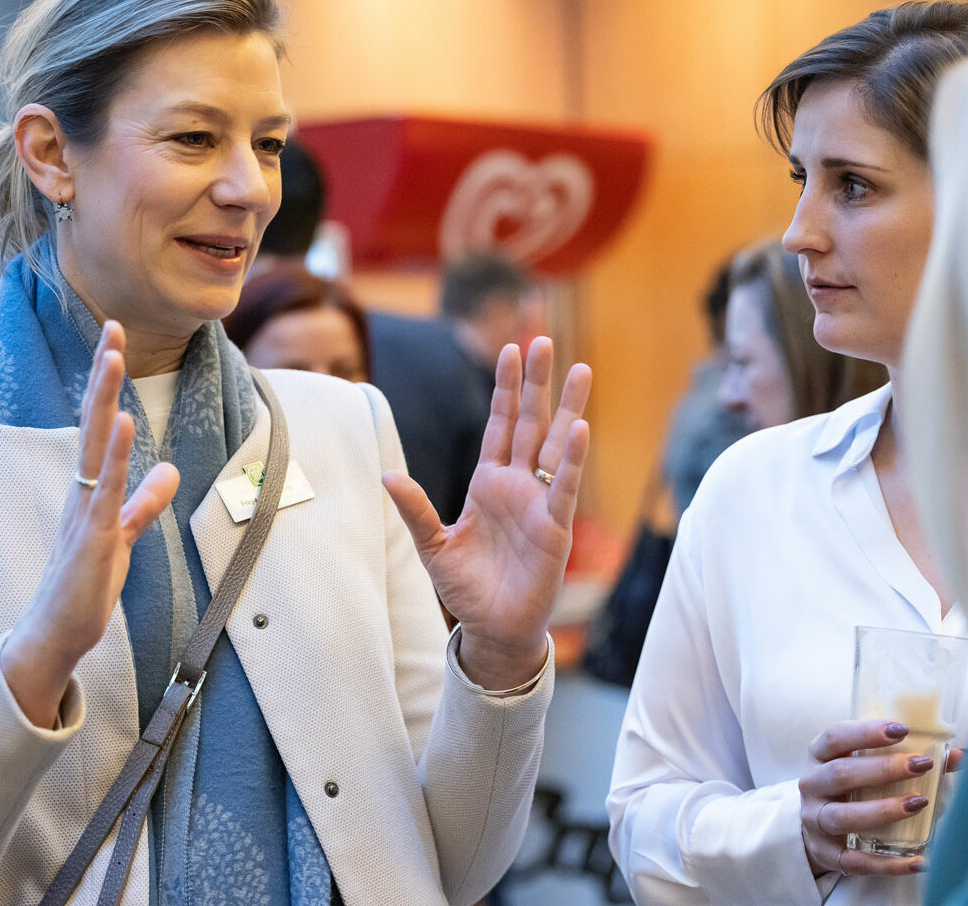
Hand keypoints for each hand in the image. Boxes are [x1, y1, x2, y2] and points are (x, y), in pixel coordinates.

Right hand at [0, 322, 178, 727]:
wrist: (61, 630)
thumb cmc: (87, 583)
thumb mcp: (125, 534)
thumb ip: (146, 503)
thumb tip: (169, 472)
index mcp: (92, 487)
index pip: (101, 425)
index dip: (107, 385)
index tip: (114, 343)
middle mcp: (83, 489)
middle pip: (94, 421)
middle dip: (103, 374)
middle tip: (111, 327)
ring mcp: (85, 509)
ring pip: (95, 444)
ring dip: (104, 399)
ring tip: (112, 357)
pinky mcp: (93, 534)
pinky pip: (104, 487)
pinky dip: (114, 454)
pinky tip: (122, 423)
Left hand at [383, 336, 590, 689]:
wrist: (494, 628)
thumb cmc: (468, 588)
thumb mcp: (434, 546)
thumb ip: (414, 509)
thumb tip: (386, 475)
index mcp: (489, 482)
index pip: (500, 425)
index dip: (505, 388)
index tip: (510, 350)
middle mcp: (519, 484)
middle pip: (531, 422)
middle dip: (537, 382)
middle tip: (545, 339)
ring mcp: (540, 501)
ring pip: (557, 444)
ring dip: (568, 407)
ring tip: (581, 369)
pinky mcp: (555, 526)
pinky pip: (565, 485)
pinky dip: (573, 458)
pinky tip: (580, 428)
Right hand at [798, 719, 955, 878]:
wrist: (818, 824)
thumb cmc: (850, 784)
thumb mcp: (865, 763)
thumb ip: (906, 755)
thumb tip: (961, 756)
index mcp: (819, 755)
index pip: (836, 737)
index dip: (866, 732)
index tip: (902, 729)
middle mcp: (812, 785)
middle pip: (841, 774)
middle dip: (883, 769)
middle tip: (920, 765)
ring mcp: (815, 820)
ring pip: (843, 817)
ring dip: (883, 810)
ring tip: (918, 804)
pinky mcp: (826, 853)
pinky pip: (855, 861)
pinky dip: (888, 864)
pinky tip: (919, 861)